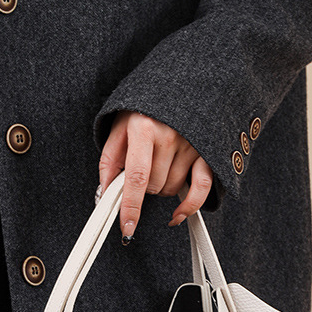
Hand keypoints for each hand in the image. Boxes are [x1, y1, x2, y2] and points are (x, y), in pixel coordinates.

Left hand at [97, 110, 213, 241]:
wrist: (180, 83)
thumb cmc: (145, 108)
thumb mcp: (119, 127)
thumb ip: (109, 160)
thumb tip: (104, 193)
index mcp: (144, 128)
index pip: (136, 178)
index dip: (131, 207)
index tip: (127, 227)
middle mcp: (170, 136)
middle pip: (153, 187)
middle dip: (143, 187)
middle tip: (141, 169)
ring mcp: (191, 144)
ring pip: (171, 189)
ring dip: (161, 187)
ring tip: (158, 165)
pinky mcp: (207, 152)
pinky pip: (200, 189)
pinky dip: (188, 206)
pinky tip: (177, 214)